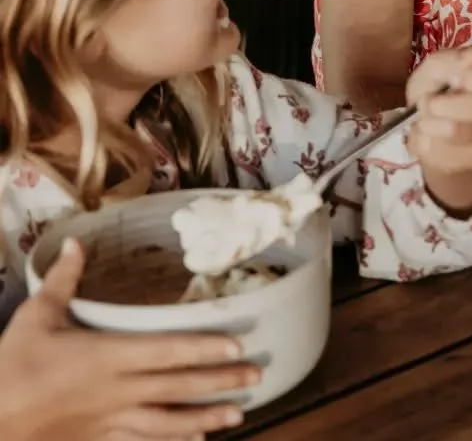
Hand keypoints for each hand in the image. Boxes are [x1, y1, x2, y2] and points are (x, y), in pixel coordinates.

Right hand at [0, 237, 256, 440]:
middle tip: (255, 377)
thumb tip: (75, 242)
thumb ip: (63, 280)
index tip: (238, 345)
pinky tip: (195, 440)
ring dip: (205, 417)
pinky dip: (172, 440)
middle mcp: (117, 390)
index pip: (168, 350)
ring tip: (238, 414)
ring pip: (168, 420)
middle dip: (219, 381)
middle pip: (177, 385)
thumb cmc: (10, 368)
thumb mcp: (35, 317)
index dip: (204, 348)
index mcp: (108, 356)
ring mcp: (109, 420)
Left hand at [407, 47, 471, 212]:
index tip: (457, 79)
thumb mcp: (435, 69)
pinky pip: (446, 150)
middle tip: (430, 101)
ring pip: (462, 132)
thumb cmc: (437, 90)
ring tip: (423, 114)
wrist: (431, 130)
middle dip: (451, 103)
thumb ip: (451, 59)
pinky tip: (427, 130)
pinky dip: (428, 138)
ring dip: (433, 121)